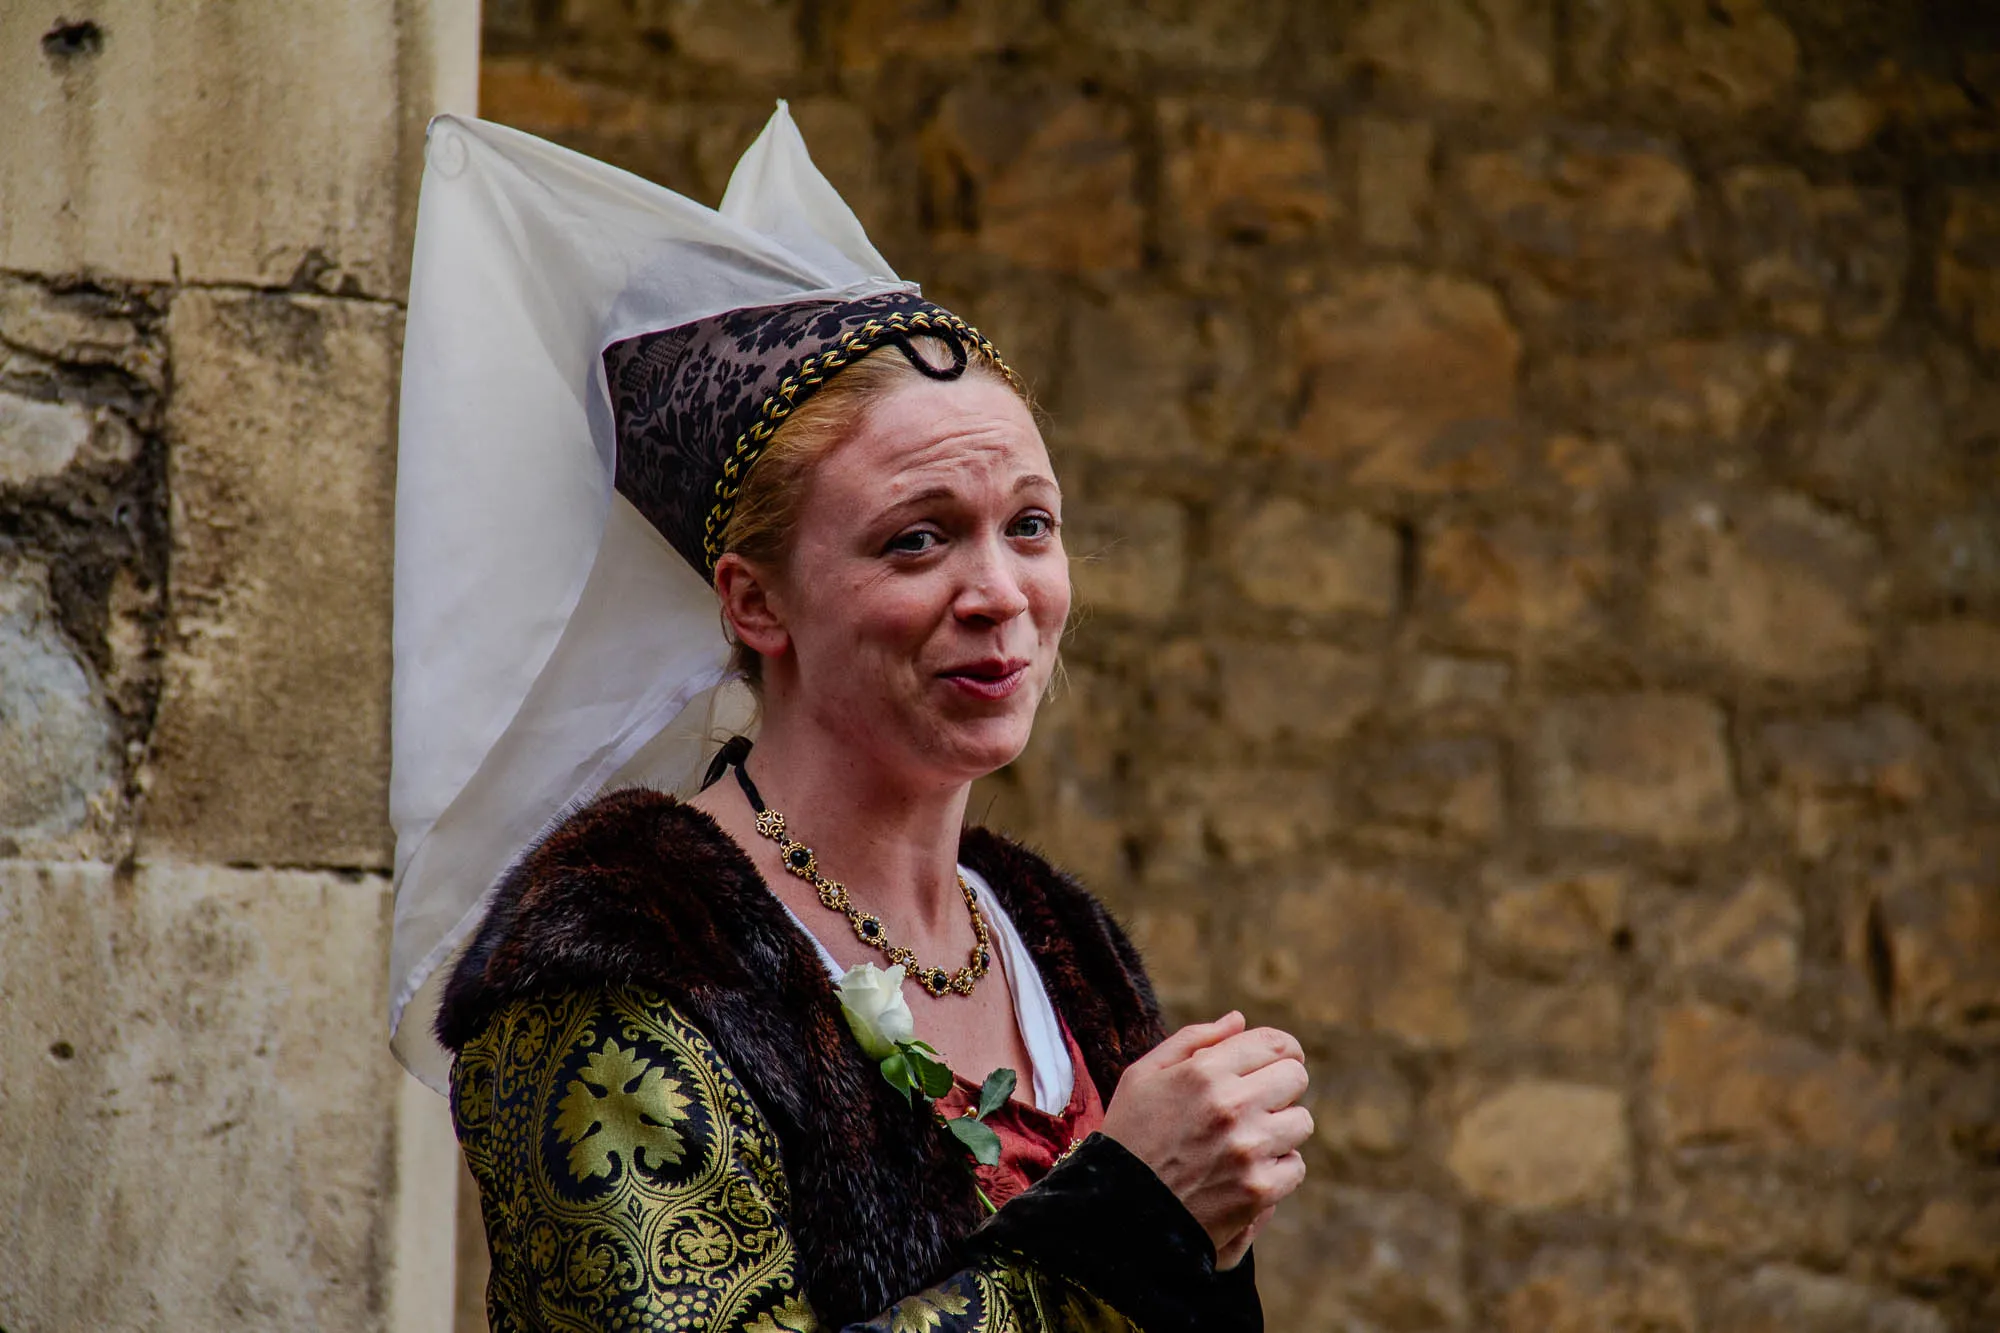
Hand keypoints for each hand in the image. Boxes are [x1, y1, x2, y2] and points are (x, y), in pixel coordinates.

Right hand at [1098, 1012, 1310, 1268]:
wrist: (1118, 1211)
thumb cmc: (1129, 1136)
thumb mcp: (1143, 1075)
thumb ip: (1192, 1040)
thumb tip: (1239, 1020)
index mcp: (1205, 1070)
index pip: (1276, 1044)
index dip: (1282, 1050)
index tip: (1277, 1061)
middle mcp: (1232, 1105)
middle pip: (1296, 1077)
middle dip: (1281, 1085)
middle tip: (1260, 1101)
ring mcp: (1249, 1149)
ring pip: (1301, 1122)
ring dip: (1281, 1127)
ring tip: (1249, 1138)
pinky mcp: (1259, 1190)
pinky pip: (1296, 1165)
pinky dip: (1277, 1167)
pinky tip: (1246, 1169)